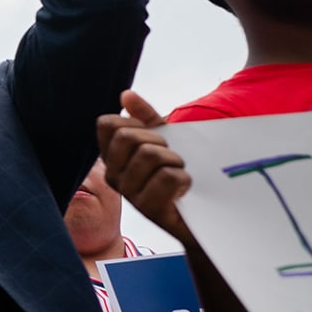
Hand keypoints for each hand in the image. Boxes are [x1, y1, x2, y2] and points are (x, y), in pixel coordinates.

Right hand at [98, 91, 192, 240]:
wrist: (204, 216)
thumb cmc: (180, 175)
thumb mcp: (164, 141)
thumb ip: (145, 117)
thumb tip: (126, 95)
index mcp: (113, 158)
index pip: (107, 124)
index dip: (135, 123)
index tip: (153, 138)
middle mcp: (114, 176)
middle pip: (128, 137)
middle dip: (159, 141)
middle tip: (171, 158)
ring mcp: (129, 194)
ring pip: (151, 155)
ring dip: (176, 161)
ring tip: (179, 175)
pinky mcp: (150, 210)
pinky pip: (169, 177)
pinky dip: (185, 180)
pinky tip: (184, 191)